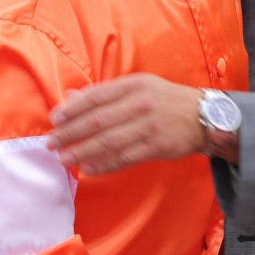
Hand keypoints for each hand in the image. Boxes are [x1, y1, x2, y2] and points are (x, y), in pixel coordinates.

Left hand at [47, 74, 203, 174]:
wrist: (203, 116)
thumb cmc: (165, 99)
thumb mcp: (138, 86)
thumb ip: (104, 93)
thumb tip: (69, 98)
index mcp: (133, 85)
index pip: (95, 97)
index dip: (72, 110)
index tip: (54, 120)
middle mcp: (140, 104)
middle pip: (97, 121)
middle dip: (70, 133)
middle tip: (51, 143)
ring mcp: (149, 126)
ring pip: (108, 142)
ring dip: (82, 151)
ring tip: (64, 159)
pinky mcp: (157, 147)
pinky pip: (124, 158)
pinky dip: (103, 164)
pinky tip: (87, 168)